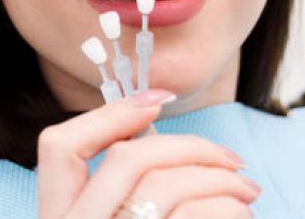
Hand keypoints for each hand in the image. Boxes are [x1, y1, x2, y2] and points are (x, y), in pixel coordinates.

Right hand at [37, 89, 260, 217]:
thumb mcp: (114, 216)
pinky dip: (227, 209)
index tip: (157, 98)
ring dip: (218, 180)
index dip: (107, 114)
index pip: (58, 146)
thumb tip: (155, 122)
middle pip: (126, 160)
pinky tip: (241, 214)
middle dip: (189, 147)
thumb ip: (123, 183)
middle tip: (231, 158)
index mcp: (59, 217)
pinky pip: (194, 218)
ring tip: (246, 190)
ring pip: (165, 190)